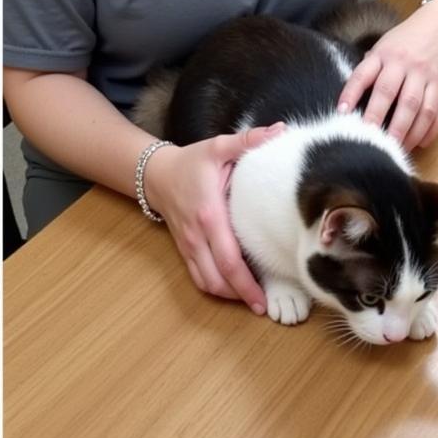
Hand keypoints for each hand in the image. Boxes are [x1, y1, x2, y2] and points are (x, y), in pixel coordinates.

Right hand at [143, 124, 285, 313]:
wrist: (156, 173)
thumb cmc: (192, 161)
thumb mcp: (220, 146)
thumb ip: (250, 140)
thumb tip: (281, 130)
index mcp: (210, 214)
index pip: (229, 257)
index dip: (245, 281)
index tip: (263, 297)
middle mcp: (198, 235)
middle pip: (218, 277)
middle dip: (241, 296)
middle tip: (265, 307)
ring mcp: (189, 245)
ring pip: (206, 282)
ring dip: (228, 295)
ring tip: (253, 301)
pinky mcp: (185, 249)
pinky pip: (198, 276)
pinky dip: (215, 288)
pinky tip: (233, 291)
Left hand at [336, 1, 437, 150]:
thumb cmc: (406, 39)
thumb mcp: (382, 46)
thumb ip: (369, 69)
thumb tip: (349, 102)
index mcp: (387, 55)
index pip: (366, 75)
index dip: (352, 94)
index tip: (342, 113)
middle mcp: (409, 66)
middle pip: (398, 98)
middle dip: (385, 123)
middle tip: (373, 143)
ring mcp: (430, 78)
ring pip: (421, 110)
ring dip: (409, 133)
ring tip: (397, 149)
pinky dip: (430, 131)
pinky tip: (420, 143)